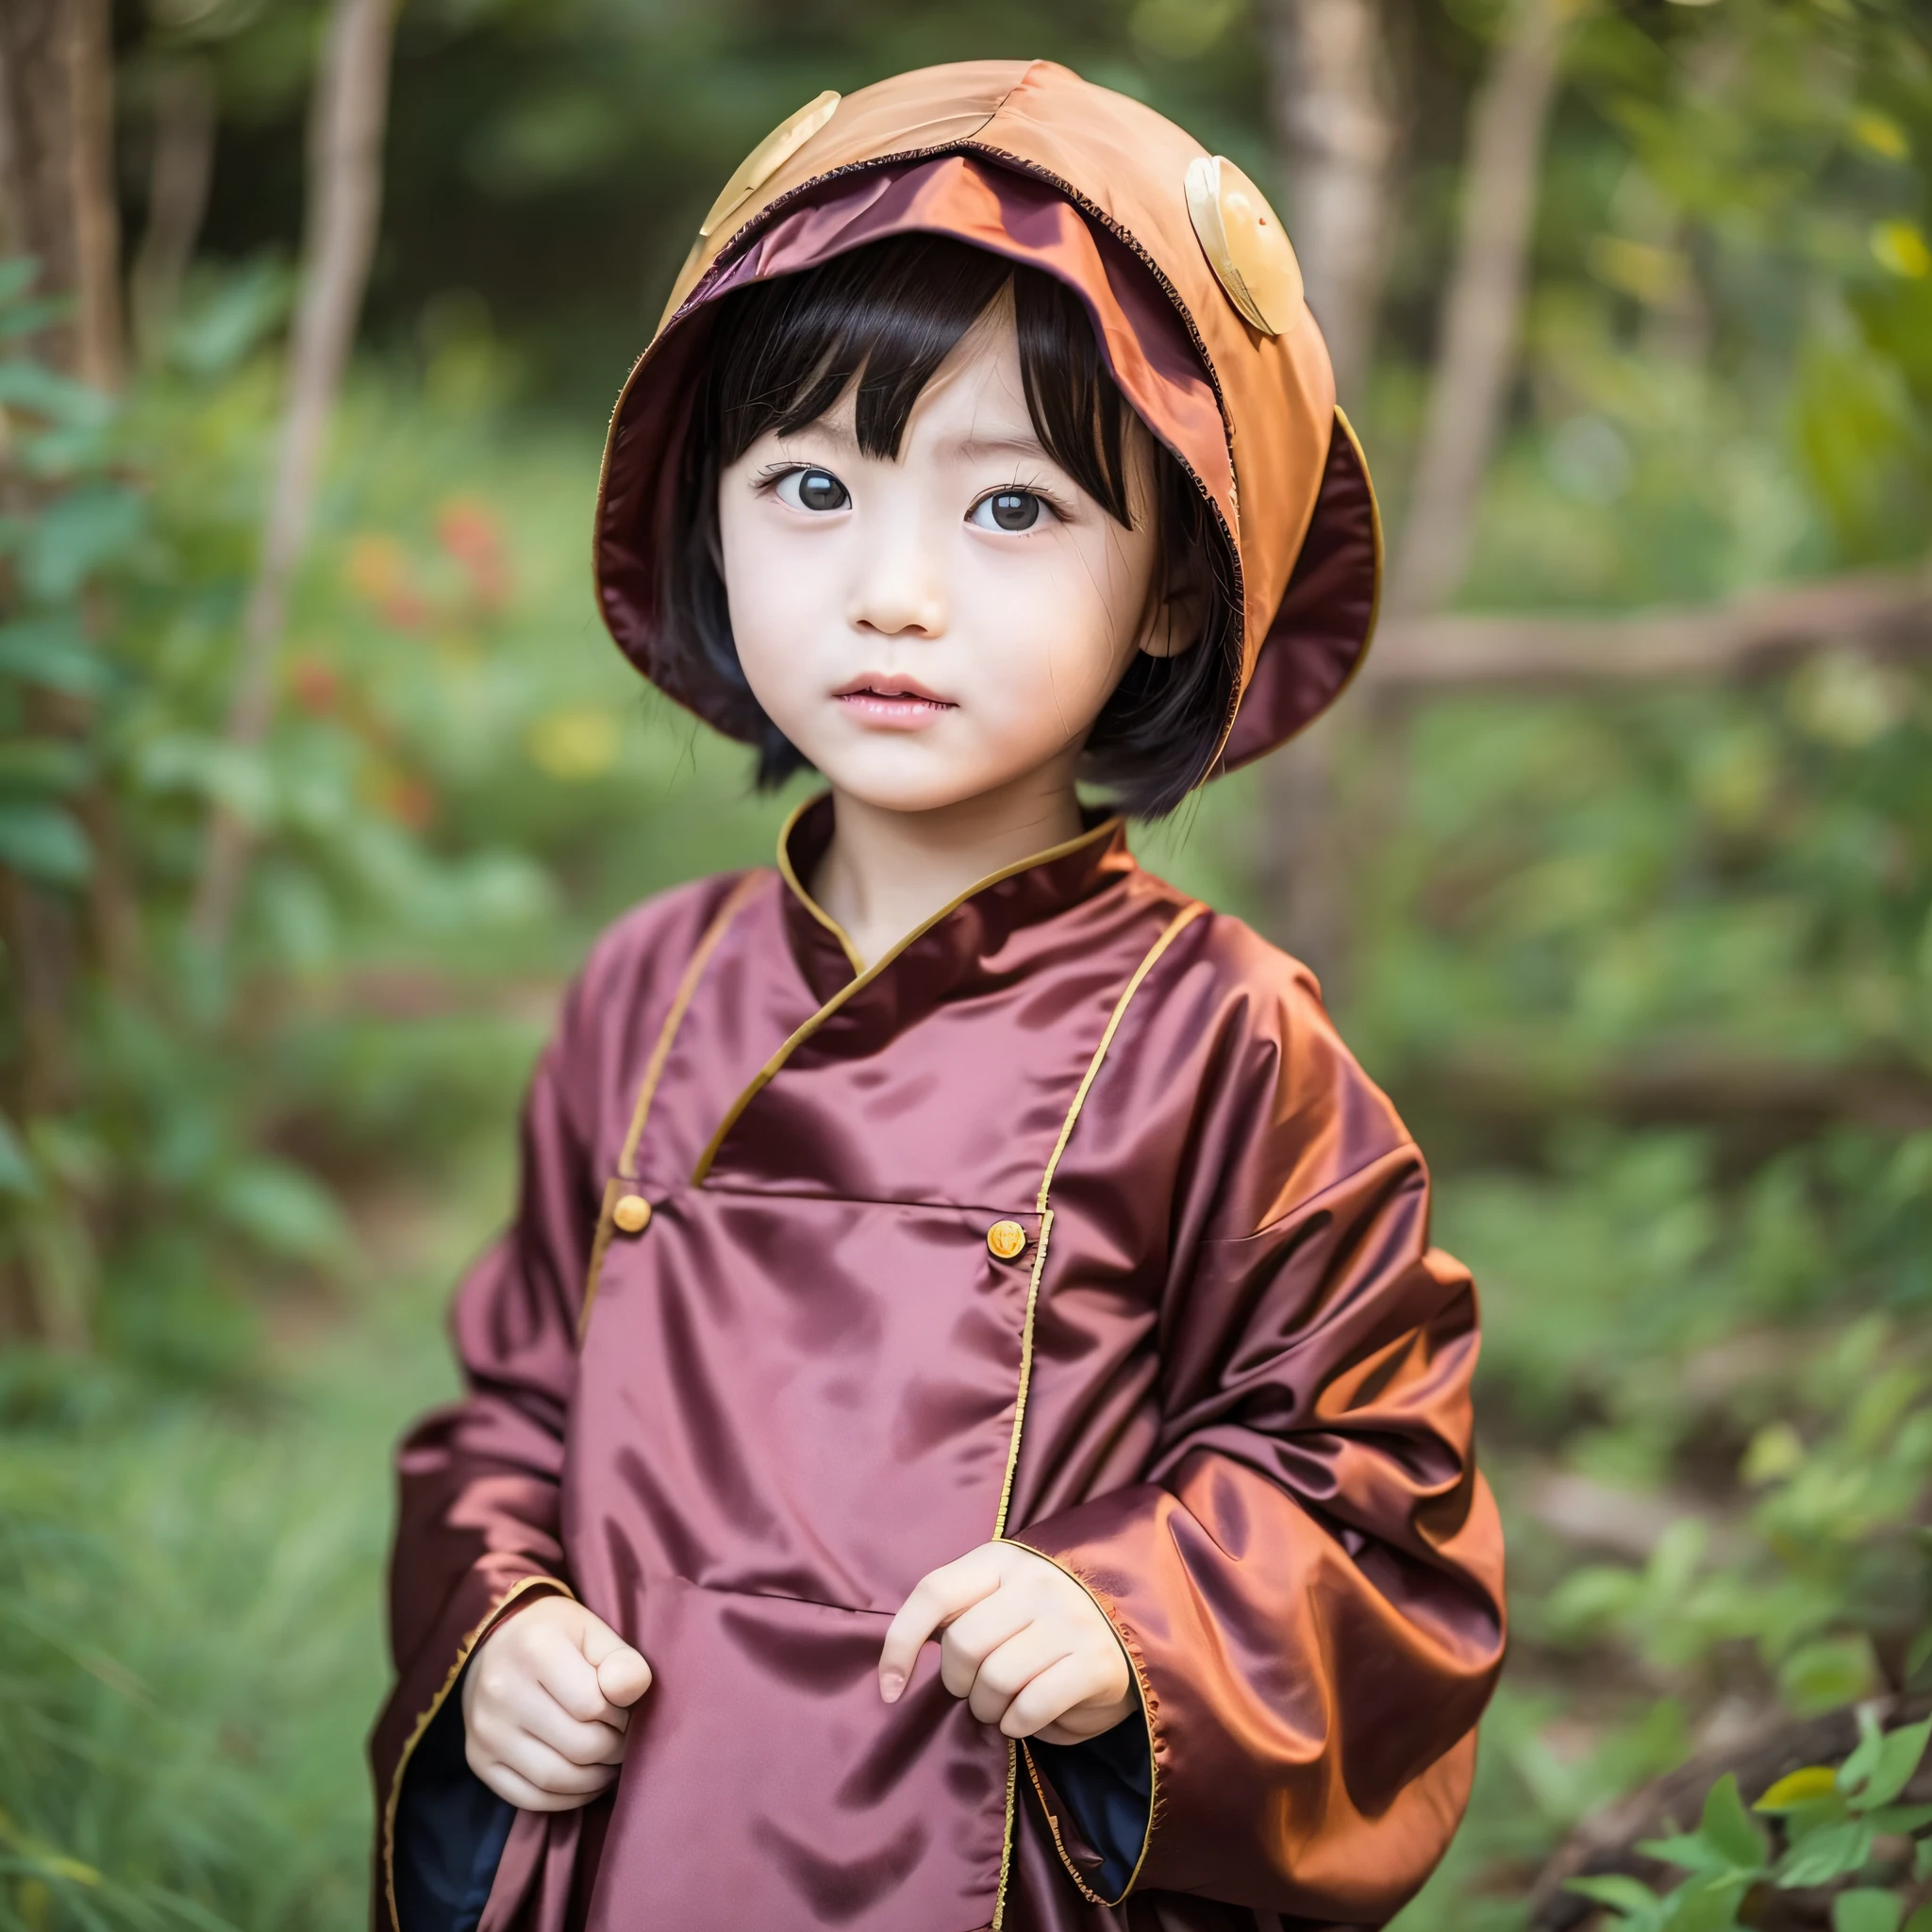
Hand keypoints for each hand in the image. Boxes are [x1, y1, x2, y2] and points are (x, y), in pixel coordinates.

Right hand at [461, 1594, 652, 1810]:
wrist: (499, 1642)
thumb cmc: (557, 1635)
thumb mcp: (593, 1632)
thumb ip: (621, 1660)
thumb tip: (631, 1692)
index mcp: (534, 1648)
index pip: (593, 1704)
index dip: (621, 1715)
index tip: (625, 1710)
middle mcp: (501, 1690)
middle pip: (577, 1745)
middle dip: (613, 1750)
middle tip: (623, 1741)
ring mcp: (484, 1729)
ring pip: (554, 1778)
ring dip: (594, 1779)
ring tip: (609, 1762)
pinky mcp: (477, 1759)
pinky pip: (528, 1798)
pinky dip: (566, 1799)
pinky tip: (585, 1782)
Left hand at [878, 1542, 1135, 1744]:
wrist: (1132, 1627)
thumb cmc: (1048, 1619)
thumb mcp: (1002, 1598)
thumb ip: (960, 1614)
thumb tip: (911, 1657)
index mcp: (1001, 1559)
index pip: (933, 1593)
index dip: (900, 1644)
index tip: (890, 1690)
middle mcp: (1036, 1582)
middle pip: (962, 1645)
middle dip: (959, 1685)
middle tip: (975, 1692)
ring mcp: (1070, 1619)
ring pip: (995, 1680)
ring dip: (989, 1709)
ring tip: (1002, 1707)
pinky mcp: (1096, 1662)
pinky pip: (1031, 1706)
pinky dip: (1018, 1724)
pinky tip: (1025, 1720)